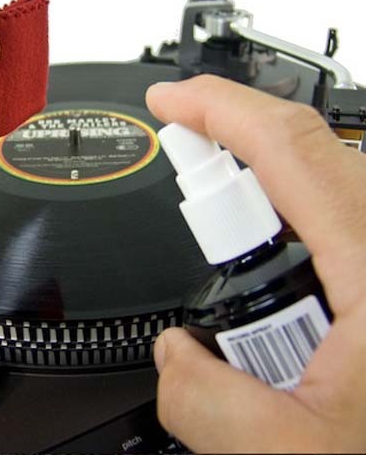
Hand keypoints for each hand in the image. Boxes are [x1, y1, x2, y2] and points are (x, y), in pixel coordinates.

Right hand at [146, 75, 365, 452]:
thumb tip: (173, 355)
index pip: (288, 148)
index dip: (217, 108)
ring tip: (238, 271)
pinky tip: (279, 276)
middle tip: (190, 192)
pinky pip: (334, 219)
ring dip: (260, 218)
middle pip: (302, 159)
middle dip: (228, 167)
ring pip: (318, 190)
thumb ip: (204, 403)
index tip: (169, 101)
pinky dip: (288, 229)